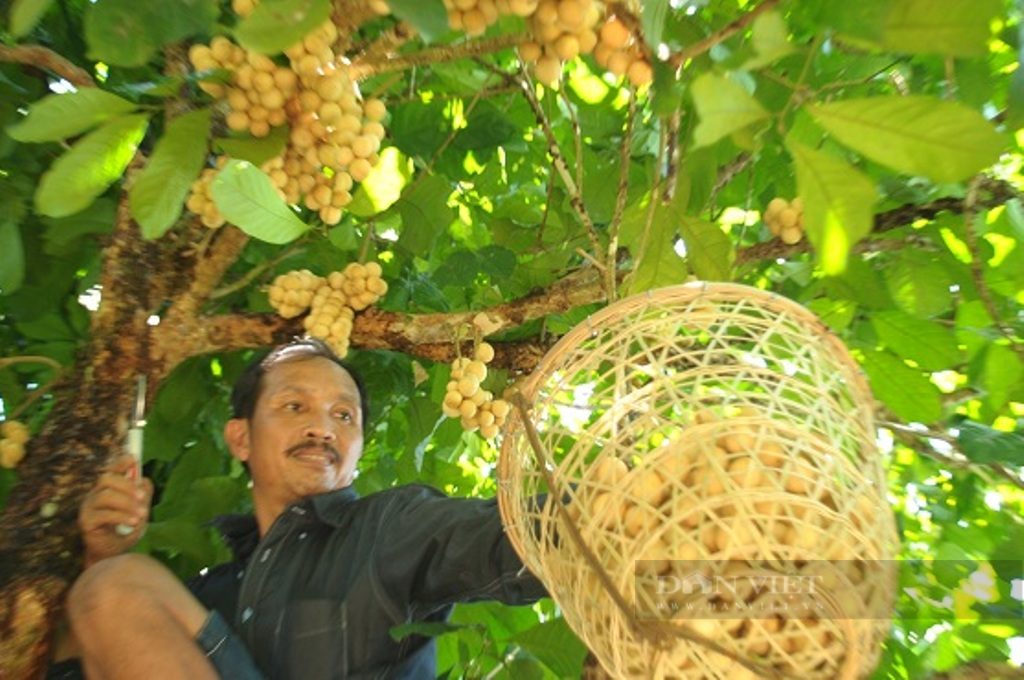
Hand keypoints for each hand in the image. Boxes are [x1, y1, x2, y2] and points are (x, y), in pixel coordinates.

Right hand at [79, 453, 153, 567]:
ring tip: (141, 514)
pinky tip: (133, 522)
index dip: (120, 463)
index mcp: (107, 489)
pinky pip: (104, 514)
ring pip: (106, 496)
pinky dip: (121, 516)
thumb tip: (145, 480)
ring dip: (127, 503)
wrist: (113, 555)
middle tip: (142, 497)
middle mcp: (94, 495)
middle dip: (127, 486)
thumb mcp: (139, 511)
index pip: (111, 471)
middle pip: (107, 479)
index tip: (133, 459)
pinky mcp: (86, 522)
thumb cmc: (125, 530)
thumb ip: (143, 496)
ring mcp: (88, 508)